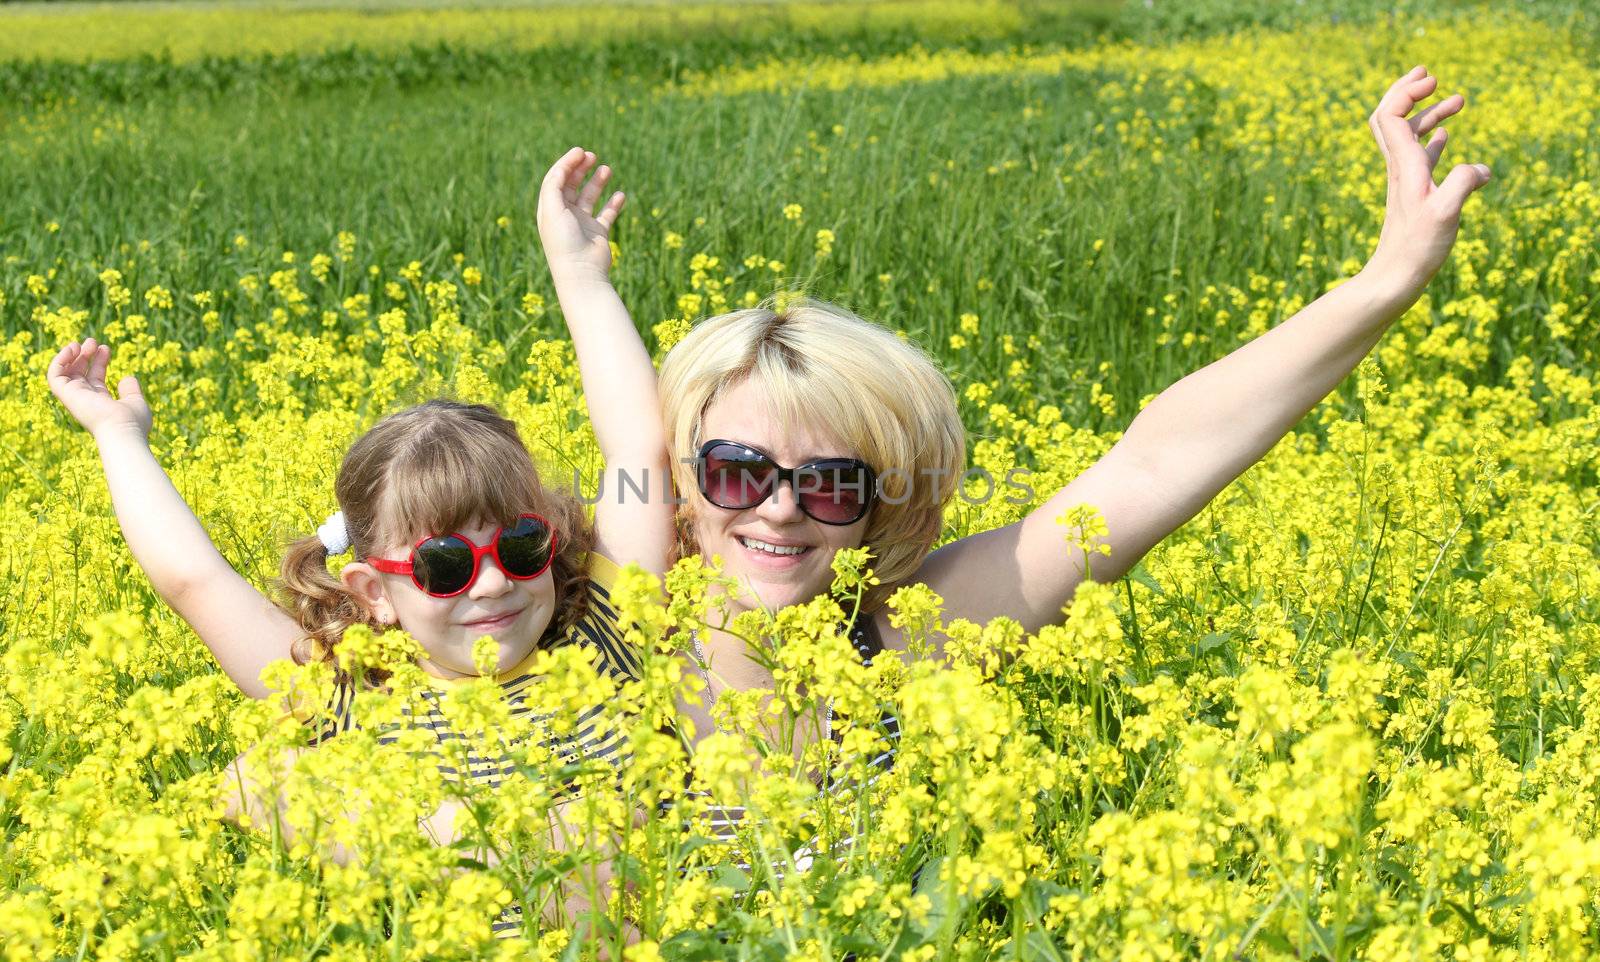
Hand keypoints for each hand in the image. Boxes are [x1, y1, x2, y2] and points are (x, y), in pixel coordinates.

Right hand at [46, 338, 151, 439]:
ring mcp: (74, 398)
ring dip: (71, 355)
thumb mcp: (135, 401)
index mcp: (100, 402)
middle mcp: (85, 400)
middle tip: (93, 341)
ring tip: (82, 342)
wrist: (123, 431)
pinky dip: (59, 360)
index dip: (99, 361)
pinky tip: (72, 348)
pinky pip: (54, 375)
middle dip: (85, 355)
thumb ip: (130, 390)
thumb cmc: (132, 421)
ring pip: (65, 373)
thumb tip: (127, 378)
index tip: (106, 348)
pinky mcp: (66, 394)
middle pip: (79, 373)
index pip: (95, 378)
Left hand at [537, 146, 625, 280]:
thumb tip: (564, 166)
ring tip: (607, 169)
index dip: (566, 163)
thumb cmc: (563, 242)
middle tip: (592, 155)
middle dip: (580, 168)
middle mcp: (564, 215)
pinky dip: (613, 202)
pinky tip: (620, 193)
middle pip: (571, 184)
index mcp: (549, 209)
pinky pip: (607, 213)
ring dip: (597, 181)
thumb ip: (554, 185)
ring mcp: (582, 223)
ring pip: (590, 196)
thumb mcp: (552, 209)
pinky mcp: (597, 233)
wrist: (581, 273)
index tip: (579, 152)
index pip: (555, 179)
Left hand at [1364, 66, 1491, 293]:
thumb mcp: (1446, 213)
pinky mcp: (1413, 195)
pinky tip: (1445, 136)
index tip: (1434, 82)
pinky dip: (1431, 141)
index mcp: (1404, 166)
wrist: (1393, 278)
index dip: (1407, 92)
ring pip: (1409, 136)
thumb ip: (1464, 183)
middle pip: (1392, 119)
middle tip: (1432, 76)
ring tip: (1458, 101)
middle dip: (1409, 93)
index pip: (1392, 115)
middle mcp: (1400, 169)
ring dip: (1429, 115)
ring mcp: (1405, 181)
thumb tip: (1483, 169)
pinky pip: (1419, 158)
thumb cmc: (1416, 249)